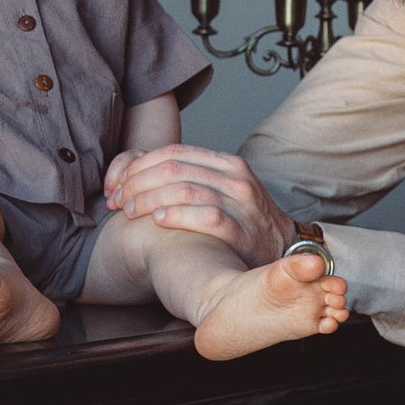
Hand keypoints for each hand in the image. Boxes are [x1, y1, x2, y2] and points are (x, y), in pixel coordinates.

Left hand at [104, 143, 297, 262]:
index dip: (137, 167)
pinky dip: (177, 216)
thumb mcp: (222, 192)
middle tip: (116, 202)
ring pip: (184, 189)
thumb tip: (139, 176)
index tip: (115, 186)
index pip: (172, 152)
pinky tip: (157, 221)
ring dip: (148, 200)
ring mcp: (241, 203)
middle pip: (173, 168)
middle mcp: (235, 177)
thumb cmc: (245, 225)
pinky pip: (205, 216)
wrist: (288, 253)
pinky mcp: (243, 230)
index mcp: (226, 163)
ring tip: (128, 212)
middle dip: (136, 183)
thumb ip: (190, 181)